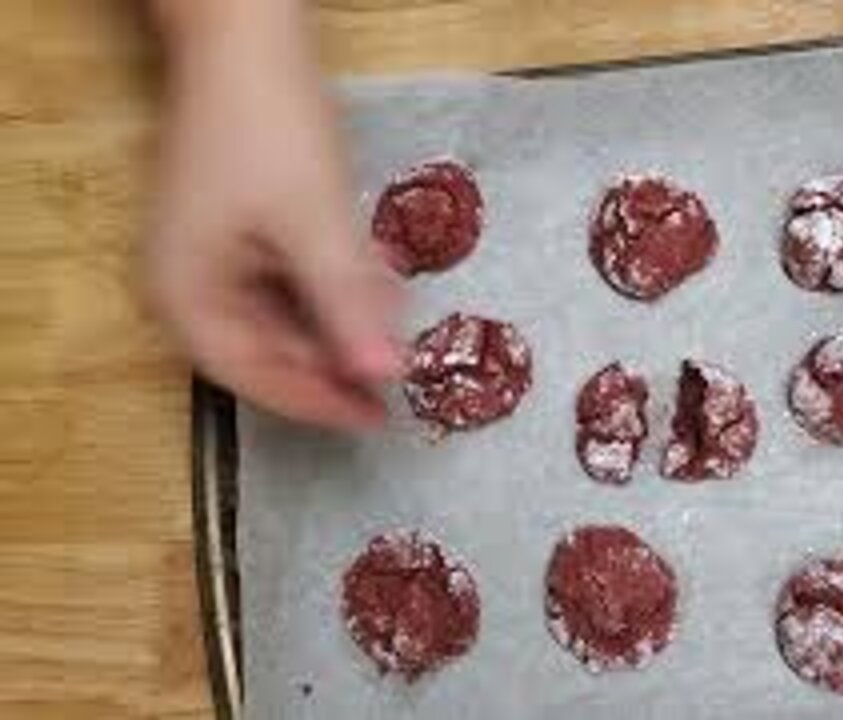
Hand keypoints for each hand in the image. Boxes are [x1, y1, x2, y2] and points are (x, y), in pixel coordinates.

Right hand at [146, 0, 402, 427]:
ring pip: (290, 317)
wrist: (246, 36)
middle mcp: (192, 287)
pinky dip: (336, 286)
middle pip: (273, 351)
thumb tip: (383, 376)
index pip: (255, 379)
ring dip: (344, 321)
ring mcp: (218, 257)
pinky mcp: (246, 230)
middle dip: (339, 358)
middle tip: (402, 368)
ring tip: (397, 322)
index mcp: (186, 297)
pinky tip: (378, 281)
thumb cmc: (268, 129)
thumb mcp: (314, 225)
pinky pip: (293, 280)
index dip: (319, 403)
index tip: (378, 419)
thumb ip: (346, 305)